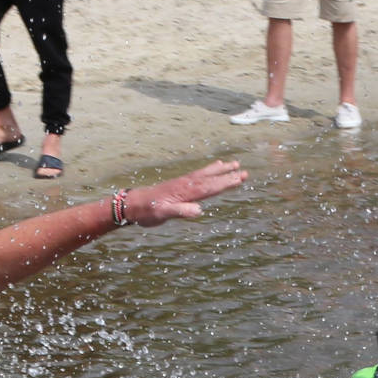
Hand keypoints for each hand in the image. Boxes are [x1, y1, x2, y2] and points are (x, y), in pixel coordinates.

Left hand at [120, 159, 247, 226]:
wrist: (133, 204)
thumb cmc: (148, 211)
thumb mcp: (163, 214)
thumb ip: (180, 211)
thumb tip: (199, 210)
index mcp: (185, 192)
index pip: (209, 187)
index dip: (225, 183)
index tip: (239, 178)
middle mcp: (186, 185)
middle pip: (211, 179)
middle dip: (227, 176)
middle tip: (244, 171)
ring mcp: (183, 183)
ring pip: (206, 175)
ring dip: (220, 170)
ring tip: (234, 163)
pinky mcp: (180, 185)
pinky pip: (198, 175)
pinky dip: (209, 170)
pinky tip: (215, 166)